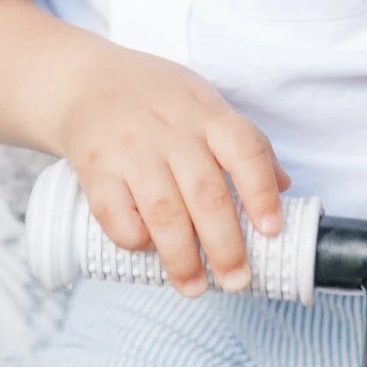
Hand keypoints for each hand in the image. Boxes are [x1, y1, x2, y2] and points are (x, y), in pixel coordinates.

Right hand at [56, 46, 289, 297]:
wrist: (84, 79)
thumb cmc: (153, 97)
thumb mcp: (203, 103)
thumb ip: (242, 143)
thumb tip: (282, 187)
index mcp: (204, 112)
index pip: (244, 149)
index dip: (262, 193)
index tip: (272, 231)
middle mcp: (169, 127)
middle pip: (206, 194)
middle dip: (226, 247)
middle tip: (237, 281)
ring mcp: (130, 147)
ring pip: (164, 212)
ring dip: (182, 259)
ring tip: (194, 287)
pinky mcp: (94, 166)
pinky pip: (117, 215)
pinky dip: (136, 241)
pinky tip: (148, 250)